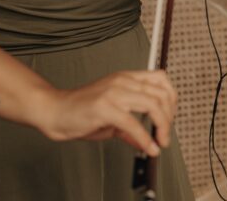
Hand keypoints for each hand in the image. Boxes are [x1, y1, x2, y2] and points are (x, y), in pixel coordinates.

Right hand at [36, 70, 176, 154]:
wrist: (55, 111)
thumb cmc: (81, 112)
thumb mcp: (112, 118)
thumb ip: (131, 128)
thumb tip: (147, 141)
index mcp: (126, 78)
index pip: (161, 79)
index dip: (172, 98)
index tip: (170, 117)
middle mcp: (122, 81)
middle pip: (161, 93)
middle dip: (169, 117)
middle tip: (165, 135)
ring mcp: (114, 92)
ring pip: (152, 105)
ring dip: (162, 126)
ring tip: (160, 142)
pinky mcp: (105, 107)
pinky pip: (133, 123)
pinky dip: (145, 139)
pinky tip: (148, 148)